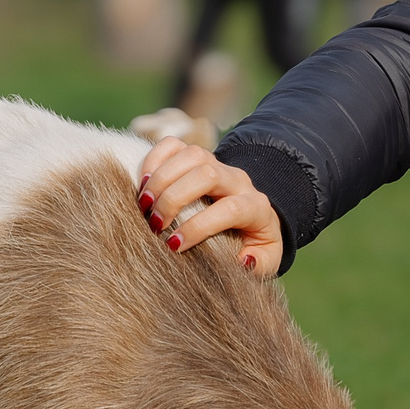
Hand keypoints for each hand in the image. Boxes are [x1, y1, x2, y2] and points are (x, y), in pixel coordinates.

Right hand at [138, 137, 283, 277]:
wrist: (252, 215)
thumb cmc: (253, 242)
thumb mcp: (266, 259)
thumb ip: (260, 264)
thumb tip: (243, 260)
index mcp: (256, 206)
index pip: (230, 209)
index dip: (199, 227)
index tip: (173, 245)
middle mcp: (237, 180)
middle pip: (207, 174)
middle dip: (175, 198)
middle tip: (155, 224)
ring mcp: (217, 164)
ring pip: (192, 154)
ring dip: (162, 178)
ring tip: (145, 205)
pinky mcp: (196, 157)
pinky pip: (175, 144)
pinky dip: (155, 158)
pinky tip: (144, 183)